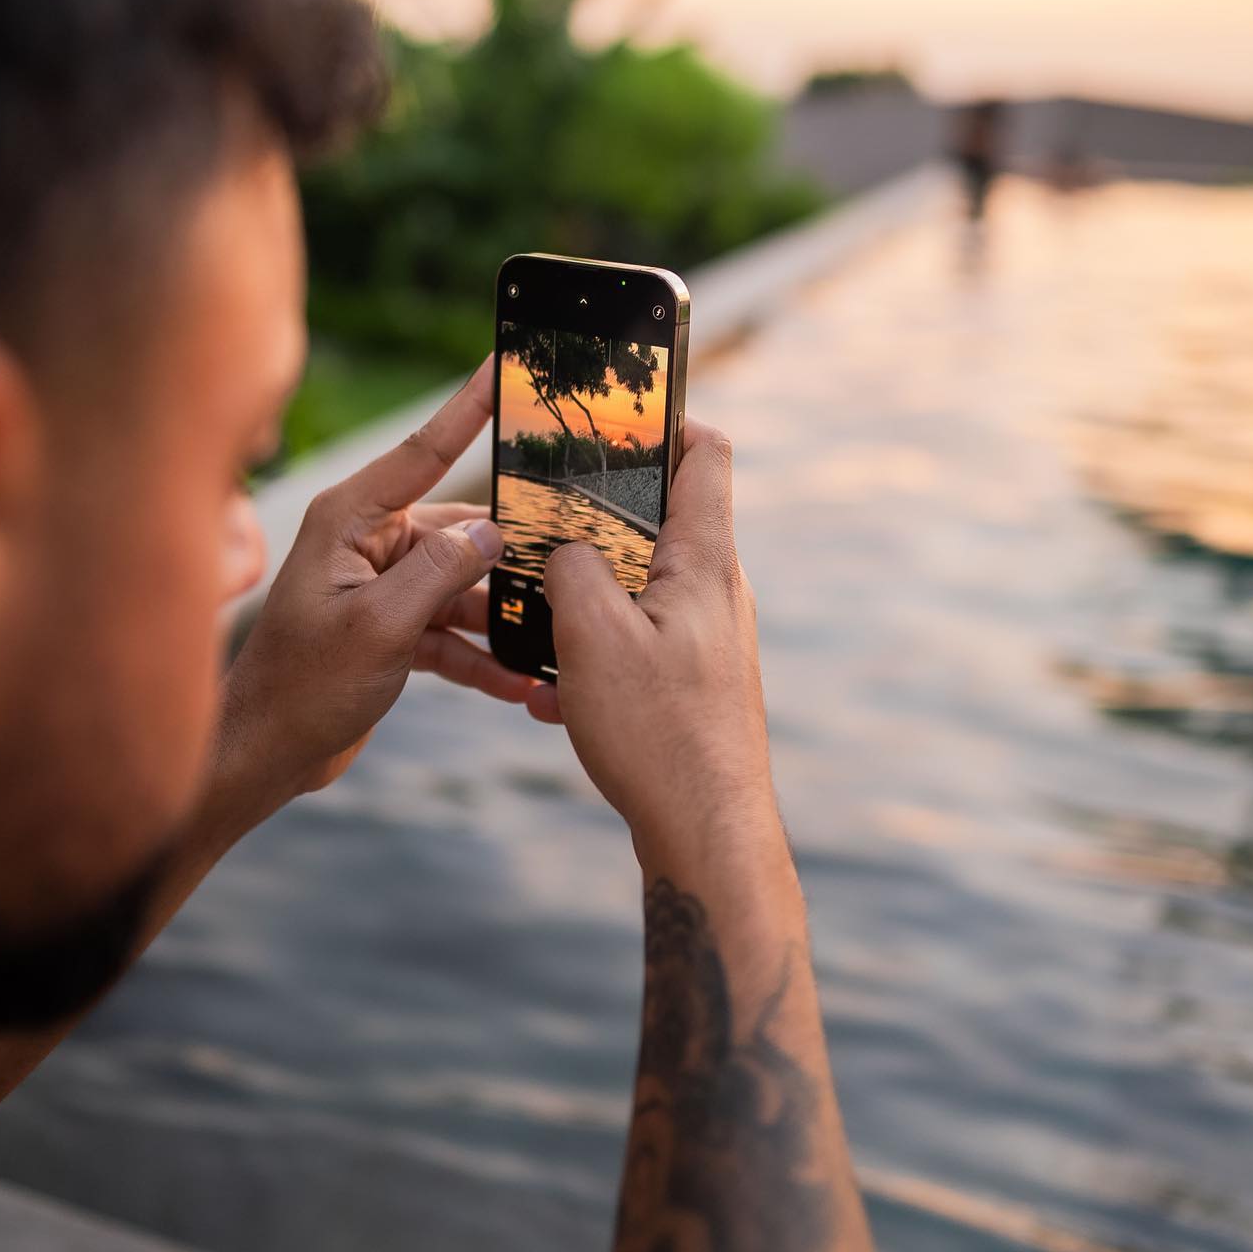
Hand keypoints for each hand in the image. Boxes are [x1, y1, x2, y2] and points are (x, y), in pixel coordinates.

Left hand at [225, 358, 532, 800]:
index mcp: (351, 518)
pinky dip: (481, 656)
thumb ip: (440, 574)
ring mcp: (382, 584)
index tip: (507, 361)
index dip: (471, 405)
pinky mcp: (392, 626)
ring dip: (500, 614)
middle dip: (510, 548)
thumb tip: (494, 532)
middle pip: (460, 526)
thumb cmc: (302, 687)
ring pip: (463, 582)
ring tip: (553, 636)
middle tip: (572, 551)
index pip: (426, 450)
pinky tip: (519, 683)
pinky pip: (451, 629)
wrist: (263, 756)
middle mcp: (368, 540)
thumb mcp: (379, 628)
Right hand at [537, 421, 777, 859]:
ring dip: (587, 595)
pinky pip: (638, 644)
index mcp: (703, 560)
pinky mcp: (696, 683)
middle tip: (542, 520)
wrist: (707, 835)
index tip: (616, 416)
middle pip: (662, 520)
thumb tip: (564, 546)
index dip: (667, 422)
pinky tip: (552, 695)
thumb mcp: (592, 635)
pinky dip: (596, 654)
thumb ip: (571, 567)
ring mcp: (709, 639)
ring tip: (535, 618)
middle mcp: (716, 591)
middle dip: (598, 517)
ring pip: (640, 587)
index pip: (706, 455)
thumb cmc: (658, 731)